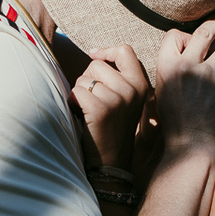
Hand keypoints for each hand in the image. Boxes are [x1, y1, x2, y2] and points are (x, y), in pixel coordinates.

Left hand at [71, 44, 149, 170]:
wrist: (111, 163)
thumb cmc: (112, 129)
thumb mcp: (126, 101)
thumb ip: (118, 79)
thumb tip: (95, 55)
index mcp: (142, 85)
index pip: (125, 51)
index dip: (106, 52)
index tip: (94, 55)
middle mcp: (133, 90)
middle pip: (97, 65)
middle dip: (88, 79)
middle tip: (94, 102)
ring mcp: (118, 99)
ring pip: (84, 80)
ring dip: (79, 94)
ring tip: (89, 112)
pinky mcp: (102, 109)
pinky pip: (76, 92)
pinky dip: (73, 103)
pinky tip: (81, 116)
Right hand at [152, 17, 214, 158]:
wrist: (190, 147)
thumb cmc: (174, 126)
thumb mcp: (162, 95)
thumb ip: (171, 74)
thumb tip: (181, 59)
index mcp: (166, 67)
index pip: (174, 36)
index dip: (184, 37)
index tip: (191, 40)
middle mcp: (187, 65)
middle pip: (204, 33)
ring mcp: (208, 73)